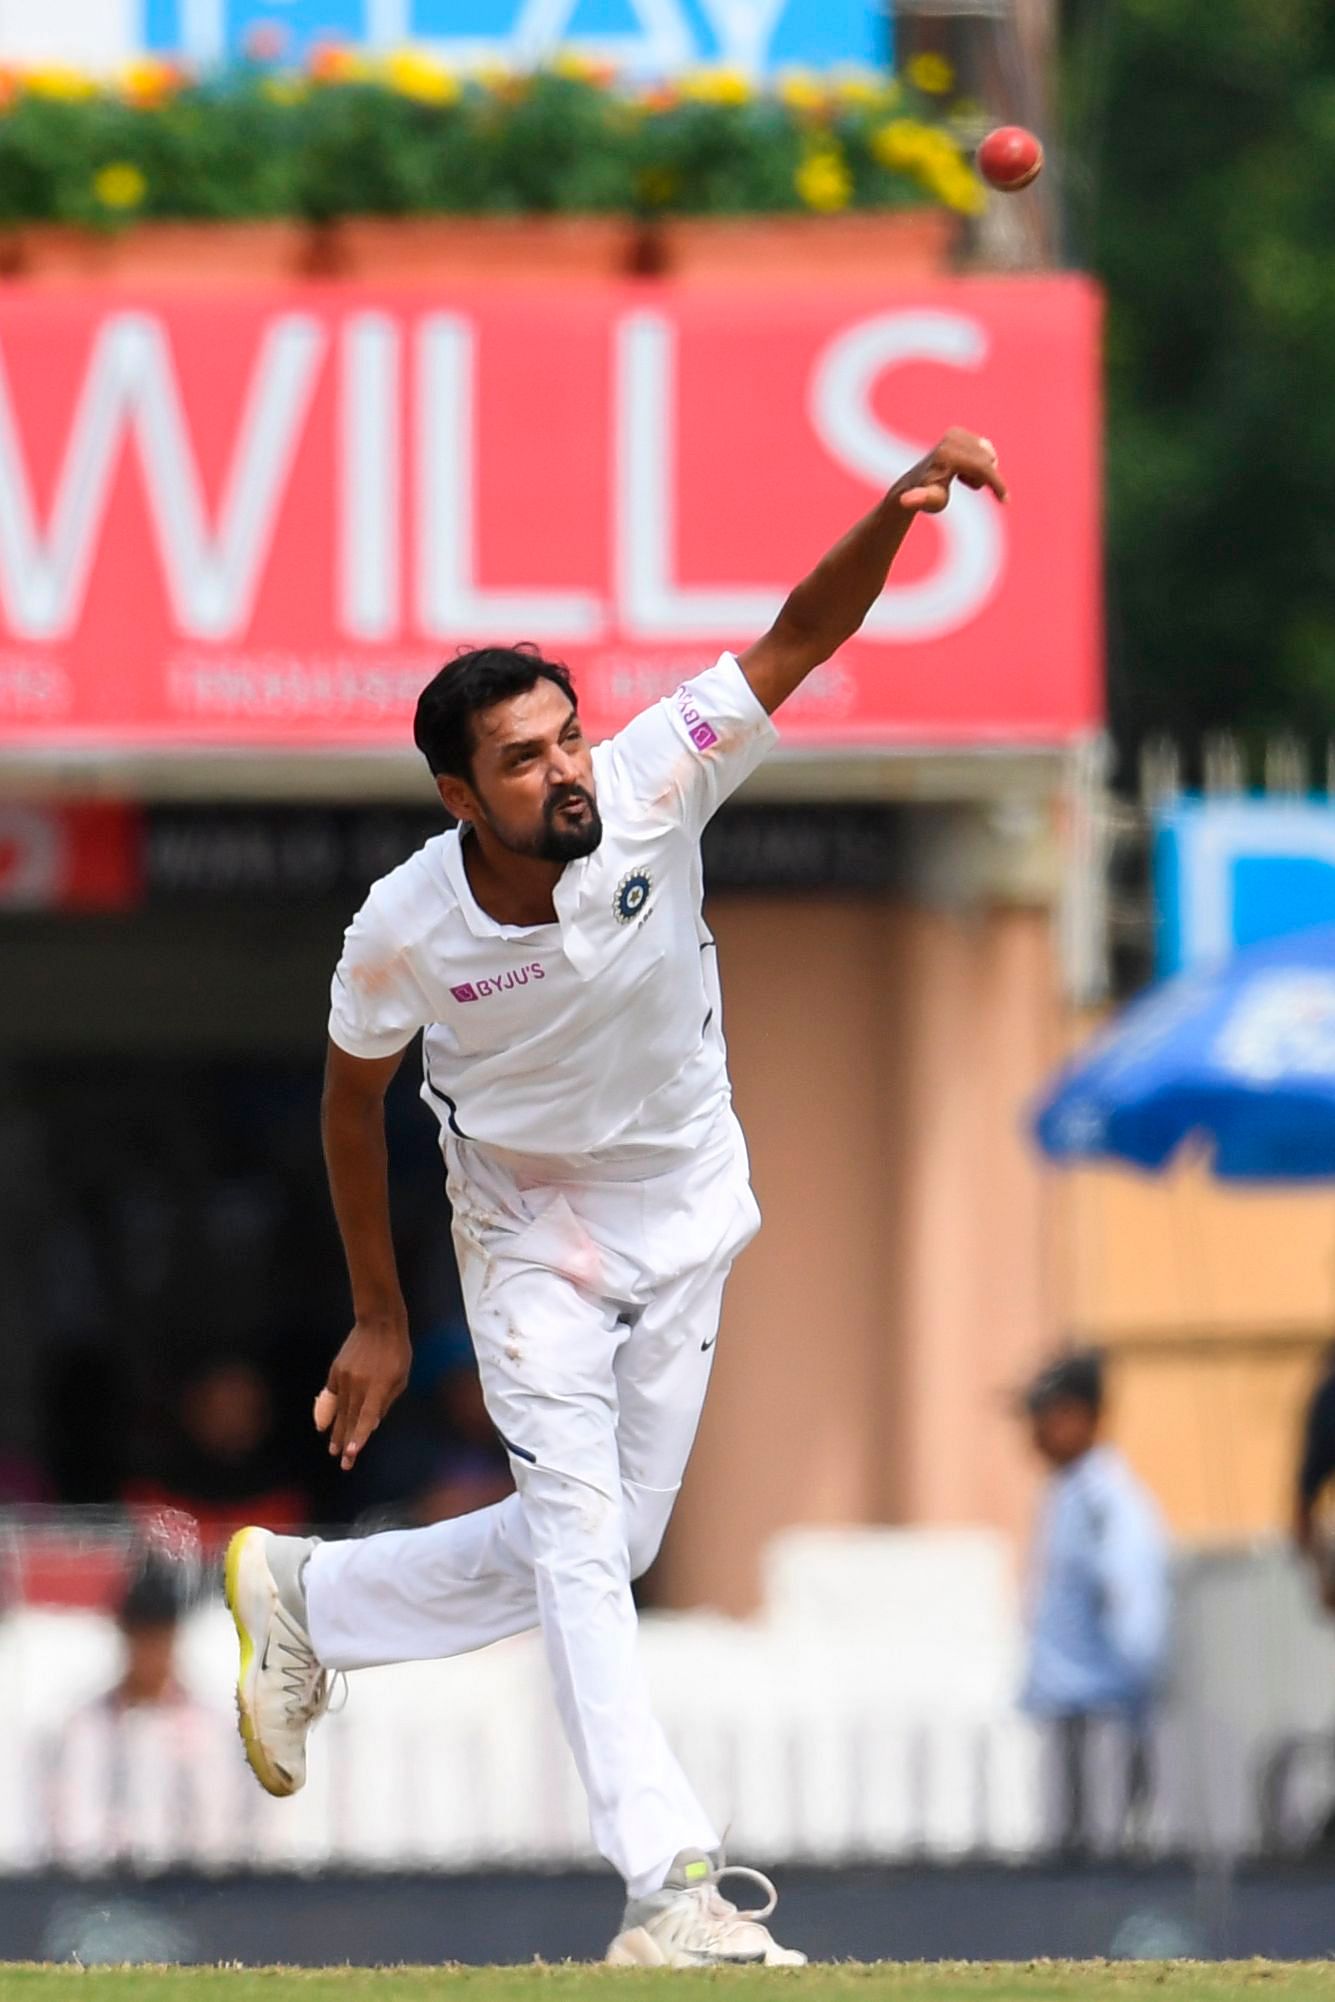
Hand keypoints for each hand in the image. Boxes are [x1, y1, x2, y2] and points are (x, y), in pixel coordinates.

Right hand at [315, 1314, 410, 1470]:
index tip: (352, 1453)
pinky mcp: (336, 1371)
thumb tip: (372, 1424)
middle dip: (347, 1443)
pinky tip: (325, 1427)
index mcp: (379, 1386)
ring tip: (334, 1451)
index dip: (360, 1436)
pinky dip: (329, 1412)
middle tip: (344, 1465)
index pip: (367, 1417)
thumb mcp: (400, 1379)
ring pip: (340, 1411)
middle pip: (351, 1419)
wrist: (379, 1323)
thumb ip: (386, 1402)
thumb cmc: (397, 1352)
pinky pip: (332, 1397)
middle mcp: (359, 1384)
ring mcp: (345, 1377)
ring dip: (337, 1432)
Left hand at [895, 428, 1007, 513]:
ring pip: (987, 454)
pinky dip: (979, 462)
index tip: (1005, 501)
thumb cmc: (925, 495)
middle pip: (987, 460)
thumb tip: (904, 501)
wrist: (914, 482)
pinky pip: (984, 449)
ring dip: (980, 471)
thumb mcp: (930, 500)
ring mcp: (956, 433)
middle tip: (963, 483)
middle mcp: (952, 437)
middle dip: (983, 478)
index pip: (982, 467)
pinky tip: (962, 469)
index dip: (997, 483)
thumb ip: (922, 500)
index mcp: (948, 453)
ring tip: (960, 477)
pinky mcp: (959, 432)